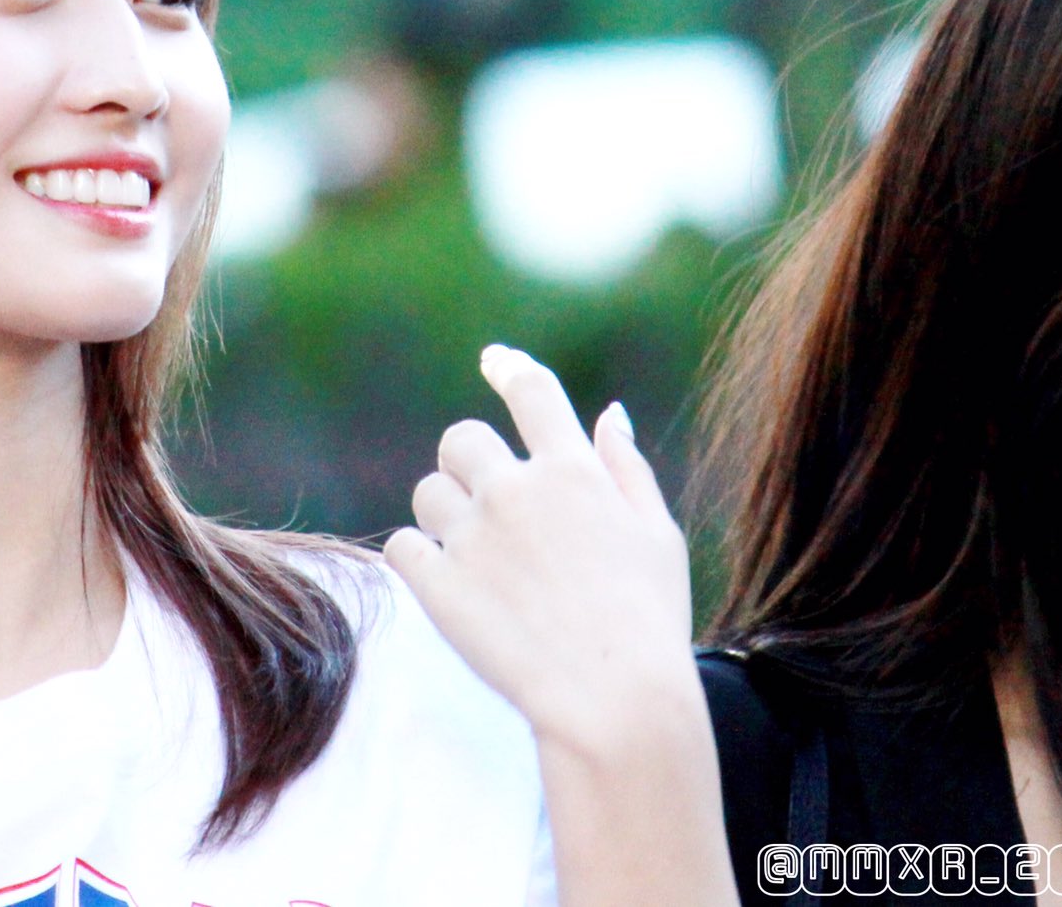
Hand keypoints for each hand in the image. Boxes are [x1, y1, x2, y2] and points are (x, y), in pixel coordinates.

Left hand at [384, 344, 696, 749]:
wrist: (614, 701)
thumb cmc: (648, 621)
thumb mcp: (658, 537)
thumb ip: (625, 468)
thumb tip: (608, 412)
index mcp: (573, 472)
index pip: (532, 392)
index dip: (510, 368)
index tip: (495, 360)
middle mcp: (515, 491)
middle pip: (461, 438)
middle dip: (469, 463)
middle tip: (490, 506)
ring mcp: (472, 536)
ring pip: (427, 492)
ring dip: (445, 516)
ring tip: (481, 562)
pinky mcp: (436, 583)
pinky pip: (403, 546)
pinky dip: (420, 561)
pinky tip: (451, 587)